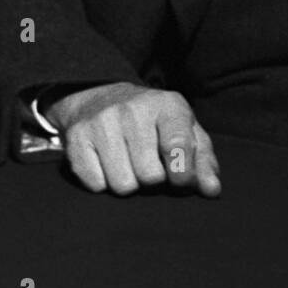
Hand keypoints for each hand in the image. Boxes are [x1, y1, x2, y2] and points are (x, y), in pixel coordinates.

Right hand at [45, 82, 220, 197]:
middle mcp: (132, 109)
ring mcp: (101, 122)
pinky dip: (103, 183)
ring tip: (129, 165)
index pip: (177, 146)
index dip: (183, 174)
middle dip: (153, 180)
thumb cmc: (154, 123)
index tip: (181, 182)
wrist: (101, 97)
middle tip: (150, 167)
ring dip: (129, 184)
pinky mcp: (76, 138)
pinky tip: (106, 164)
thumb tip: (211, 190)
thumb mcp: (185, 131)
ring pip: (122, 185)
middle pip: (150, 176)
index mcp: (167, 106)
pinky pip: (96, 184)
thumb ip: (202, 161)